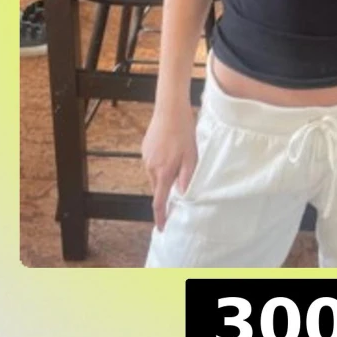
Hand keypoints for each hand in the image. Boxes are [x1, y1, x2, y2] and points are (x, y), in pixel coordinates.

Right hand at [141, 104, 197, 230]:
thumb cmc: (183, 132)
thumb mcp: (191, 155)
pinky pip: (153, 163)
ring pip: (155, 175)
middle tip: (180, 182)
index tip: (162, 227)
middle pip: (158, 188)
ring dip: (165, 175)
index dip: (160, 216)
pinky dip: (161, 164)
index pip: (159, 201)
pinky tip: (171, 150)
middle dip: (167, 191)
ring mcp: (146, 158)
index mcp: (163, 172)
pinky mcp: (145, 149)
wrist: (170, 109)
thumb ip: (187, 177)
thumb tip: (183, 195)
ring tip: (179, 159)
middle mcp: (151, 167)